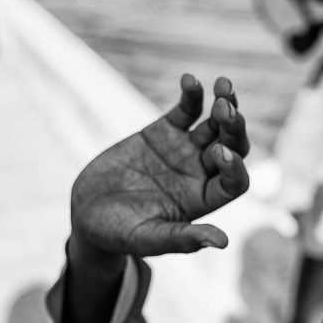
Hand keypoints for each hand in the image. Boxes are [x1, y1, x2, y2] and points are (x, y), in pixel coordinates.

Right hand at [71, 74, 249, 257]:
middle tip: (226, 108)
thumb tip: (222, 243)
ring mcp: (184, 150)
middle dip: (234, 128)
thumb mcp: (149, 239)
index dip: (234, 167)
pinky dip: (191, 95)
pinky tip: (190, 80)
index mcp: (204, 200)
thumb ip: (183, 240)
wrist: (87, 212)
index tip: (220, 154)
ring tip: (223, 85)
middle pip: (232, 146)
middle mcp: (201, 173)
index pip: (234, 182)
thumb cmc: (119, 234)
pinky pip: (186, 110)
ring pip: (214, 124)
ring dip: (224, 104)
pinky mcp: (164, 132)